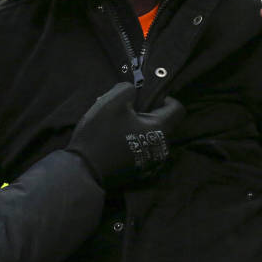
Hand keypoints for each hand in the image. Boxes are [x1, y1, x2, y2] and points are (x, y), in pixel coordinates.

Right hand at [66, 82, 184, 189]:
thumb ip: (127, 89)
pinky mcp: (138, 171)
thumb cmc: (100, 134)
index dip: (164, 98)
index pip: (178, 108)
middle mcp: (161, 148)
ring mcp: (150, 162)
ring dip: (138, 128)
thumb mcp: (111, 103)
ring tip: (117, 126)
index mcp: (160, 130)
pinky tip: (114, 141)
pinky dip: (133, 142)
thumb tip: (133, 90)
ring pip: (151, 137)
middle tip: (125, 111)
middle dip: (146, 114)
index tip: (146, 98)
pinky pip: (142, 150)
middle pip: (163, 123)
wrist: (84, 170)